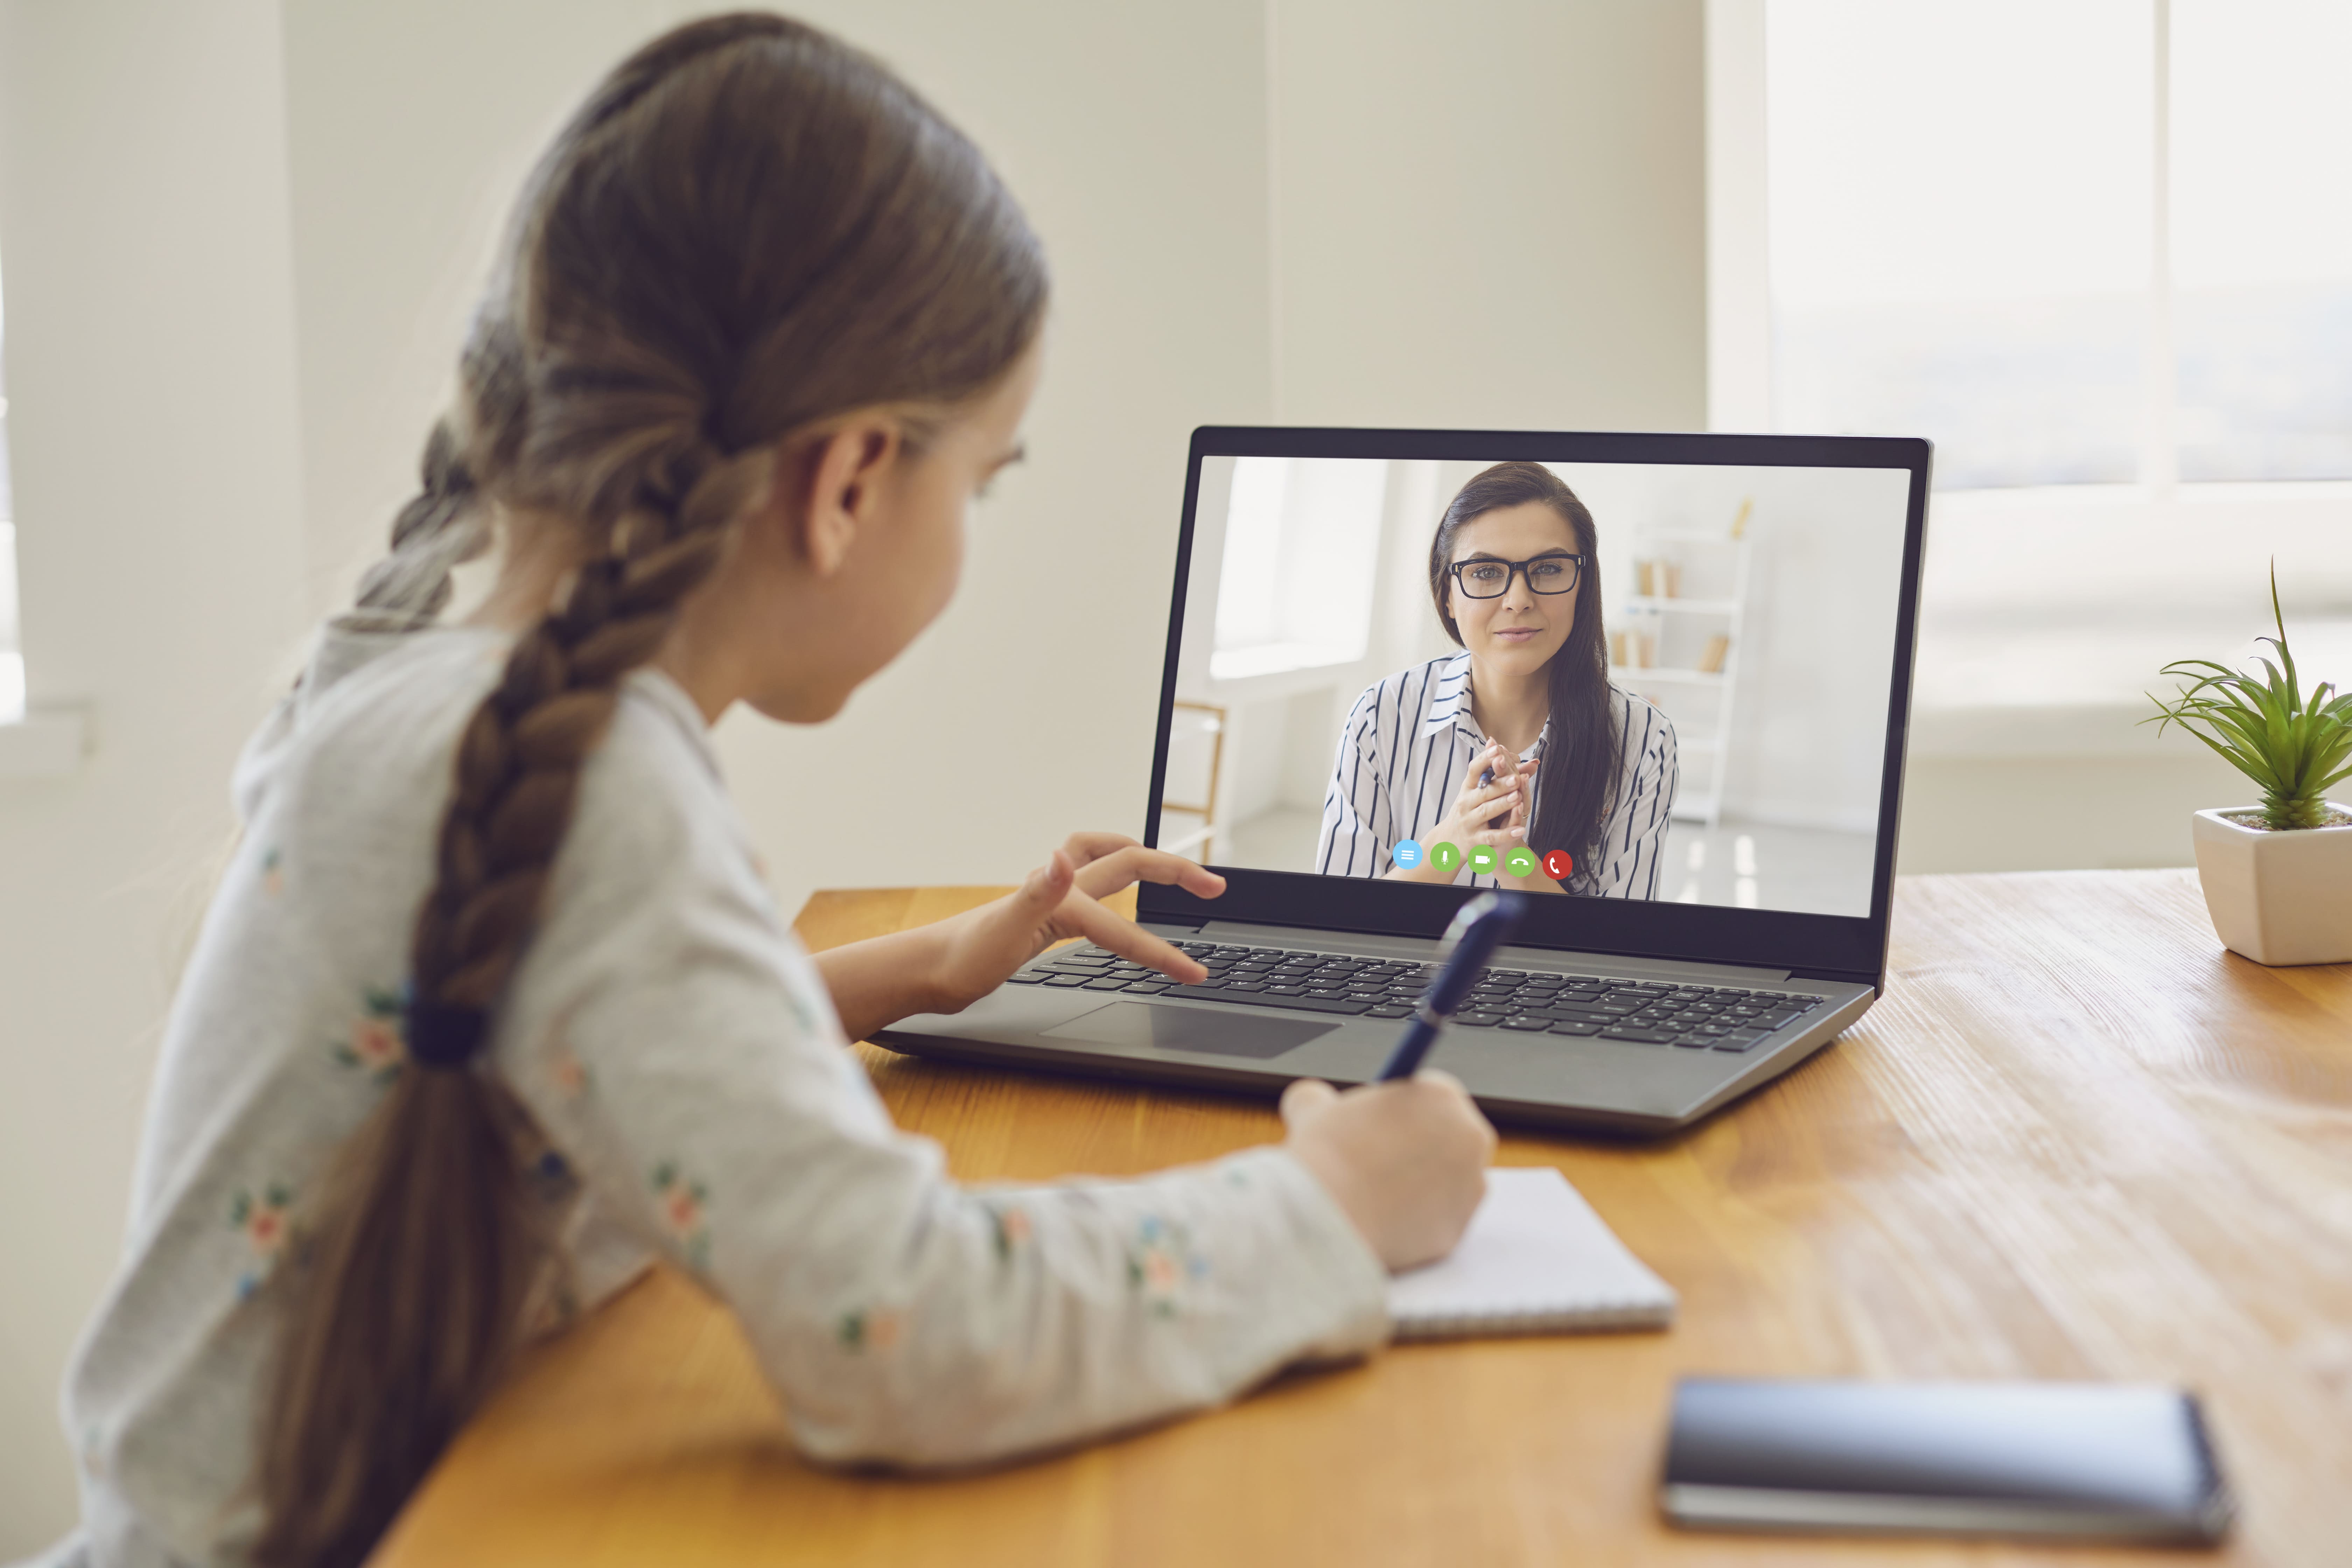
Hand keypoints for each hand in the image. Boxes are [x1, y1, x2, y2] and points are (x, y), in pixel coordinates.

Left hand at [931, 832, 1227, 1010]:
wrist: (927, 971)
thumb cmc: (961, 959)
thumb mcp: (1001, 931)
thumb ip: (1036, 894)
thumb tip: (1058, 857)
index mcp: (1061, 898)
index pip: (1124, 925)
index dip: (1162, 950)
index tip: (1196, 973)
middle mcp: (1059, 889)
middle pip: (1128, 863)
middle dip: (1175, 871)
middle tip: (1215, 886)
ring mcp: (1050, 898)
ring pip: (1107, 864)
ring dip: (1143, 859)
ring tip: (1175, 870)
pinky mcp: (1043, 914)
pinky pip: (1091, 888)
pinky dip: (1114, 883)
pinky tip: (1116, 901)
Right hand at [1279, 1070, 1495, 1269]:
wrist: (1327, 1220)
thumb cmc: (1324, 1156)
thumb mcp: (1314, 1109)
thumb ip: (1321, 1096)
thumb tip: (1312, 1098)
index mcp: (1442, 1097)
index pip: (1432, 1093)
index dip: (1403, 1108)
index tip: (1381, 1122)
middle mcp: (1470, 1141)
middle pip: (1448, 1136)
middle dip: (1418, 1145)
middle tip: (1376, 1157)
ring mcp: (1469, 1191)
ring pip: (1445, 1183)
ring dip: (1417, 1185)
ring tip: (1371, 1192)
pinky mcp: (1457, 1234)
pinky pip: (1436, 1222)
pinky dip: (1414, 1223)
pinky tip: (1378, 1221)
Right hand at [1389, 743, 1535, 881]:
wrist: (1449, 841)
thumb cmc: (1469, 810)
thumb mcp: (1479, 792)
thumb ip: (1502, 776)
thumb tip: (1532, 761)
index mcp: (1467, 788)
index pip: (1473, 770)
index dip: (1484, 759)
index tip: (1496, 748)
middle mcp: (1466, 803)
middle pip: (1484, 792)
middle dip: (1500, 784)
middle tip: (1516, 777)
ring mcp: (1469, 822)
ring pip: (1486, 812)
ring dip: (1502, 804)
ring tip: (1518, 797)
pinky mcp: (1475, 840)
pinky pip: (1492, 836)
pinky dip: (1506, 834)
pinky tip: (1521, 829)